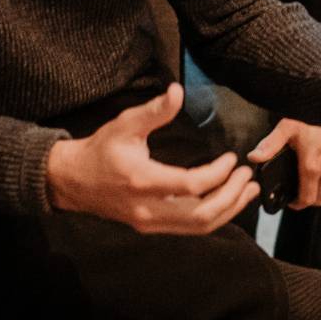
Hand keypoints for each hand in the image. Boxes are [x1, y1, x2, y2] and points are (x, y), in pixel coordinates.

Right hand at [44, 84, 257, 233]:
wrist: (73, 181)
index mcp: (142, 181)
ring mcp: (150, 223)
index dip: (218, 174)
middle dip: (231, 197)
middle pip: (201, 215)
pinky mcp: (152, 227)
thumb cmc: (101, 150)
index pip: (191, 185)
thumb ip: (154, 111)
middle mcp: (148, 209)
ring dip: (228, 210)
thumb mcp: (125, 124)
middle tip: (247, 177)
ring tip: (246, 191)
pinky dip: (213, 216)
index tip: (231, 158)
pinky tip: (226, 200)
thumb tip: (177, 91)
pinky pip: (189, 228)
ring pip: (198, 227)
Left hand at [249, 118, 320, 208]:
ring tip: (313, 175)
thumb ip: (270, 144)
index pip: (306, 200)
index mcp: (313, 167)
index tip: (292, 201)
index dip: (297, 204)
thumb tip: (254, 157)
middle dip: (309, 197)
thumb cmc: (317, 113)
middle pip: (320, 198)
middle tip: (300, 189)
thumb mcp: (288, 126)